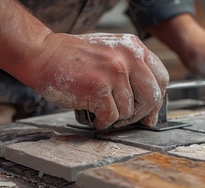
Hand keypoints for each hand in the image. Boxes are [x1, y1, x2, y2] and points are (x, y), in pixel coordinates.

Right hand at [0, 0, 168, 129]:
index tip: (150, 112)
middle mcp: (128, 58)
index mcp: (134, 48)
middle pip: (151, 97)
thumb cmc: (73, 58)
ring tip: (101, 112)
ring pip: (129, 110)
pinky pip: (111, 118)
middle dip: (141, 114)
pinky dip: (103, 123)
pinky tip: (94, 116)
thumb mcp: (110, 53)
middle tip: (129, 121)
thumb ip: (130, 70)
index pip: (161, 77)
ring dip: (116, 118)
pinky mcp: (100, 89)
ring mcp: (115, 73)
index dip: (157, 99)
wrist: (43, 54)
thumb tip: (146, 101)